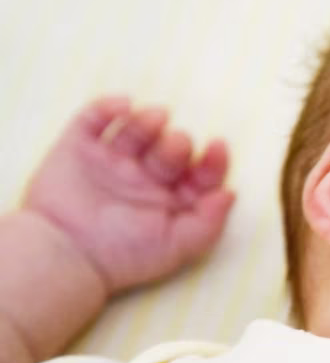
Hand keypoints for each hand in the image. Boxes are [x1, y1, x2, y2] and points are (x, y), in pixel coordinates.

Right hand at [20, 95, 235, 293]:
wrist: (65, 255)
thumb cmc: (125, 257)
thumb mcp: (178, 246)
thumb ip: (210, 221)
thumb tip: (232, 192)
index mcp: (173, 198)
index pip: (202, 172)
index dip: (213, 159)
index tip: (218, 146)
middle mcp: (146, 176)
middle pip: (172, 148)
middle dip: (178, 142)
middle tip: (174, 145)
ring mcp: (113, 160)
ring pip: (137, 128)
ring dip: (149, 120)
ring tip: (155, 118)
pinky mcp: (79, 149)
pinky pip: (94, 118)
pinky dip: (108, 106)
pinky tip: (123, 106)